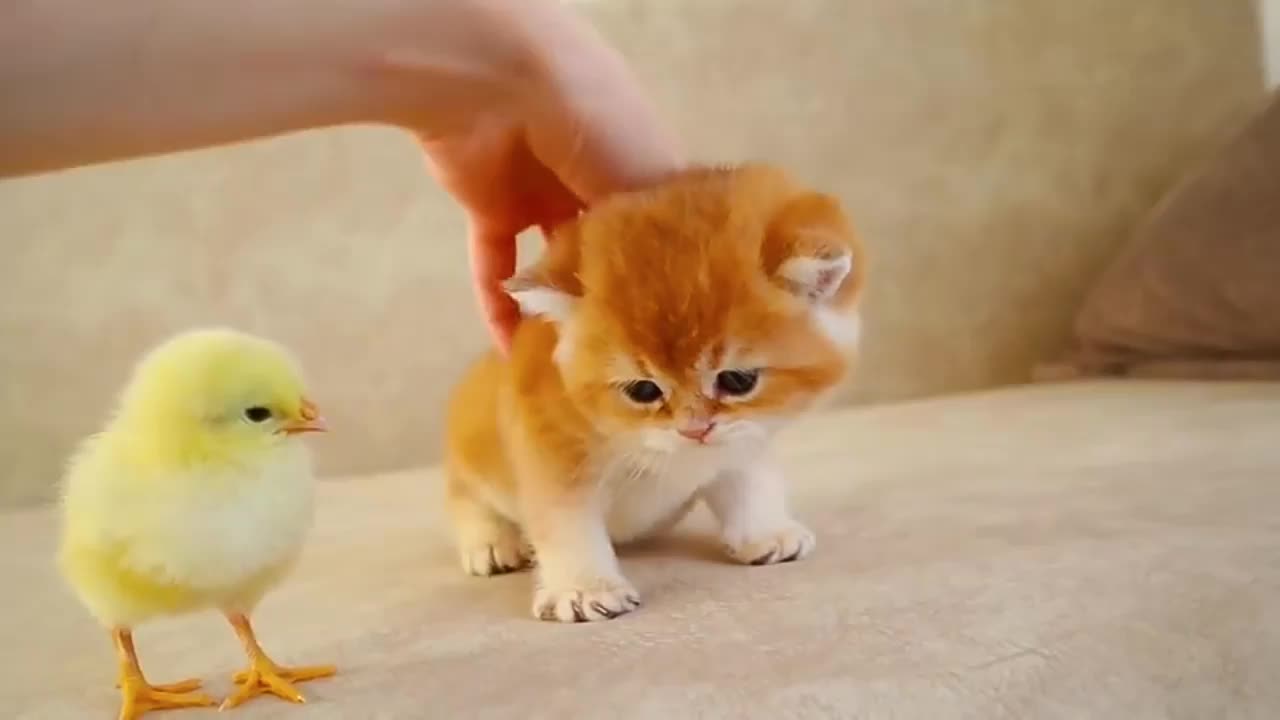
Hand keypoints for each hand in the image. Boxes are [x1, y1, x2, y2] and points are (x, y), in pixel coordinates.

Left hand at [416, 4, 681, 350]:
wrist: (503, 85)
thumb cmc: (598, 125)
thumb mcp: (651, 180)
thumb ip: (662, 240)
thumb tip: (681, 299)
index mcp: (642, 167)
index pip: (662, 233)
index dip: (669, 279)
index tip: (678, 332)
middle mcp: (595, 182)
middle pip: (606, 255)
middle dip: (613, 303)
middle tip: (626, 363)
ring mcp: (541, 194)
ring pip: (552, 266)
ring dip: (557, 311)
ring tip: (574, 366)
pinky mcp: (491, 207)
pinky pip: (496, 266)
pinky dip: (498, 306)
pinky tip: (511, 352)